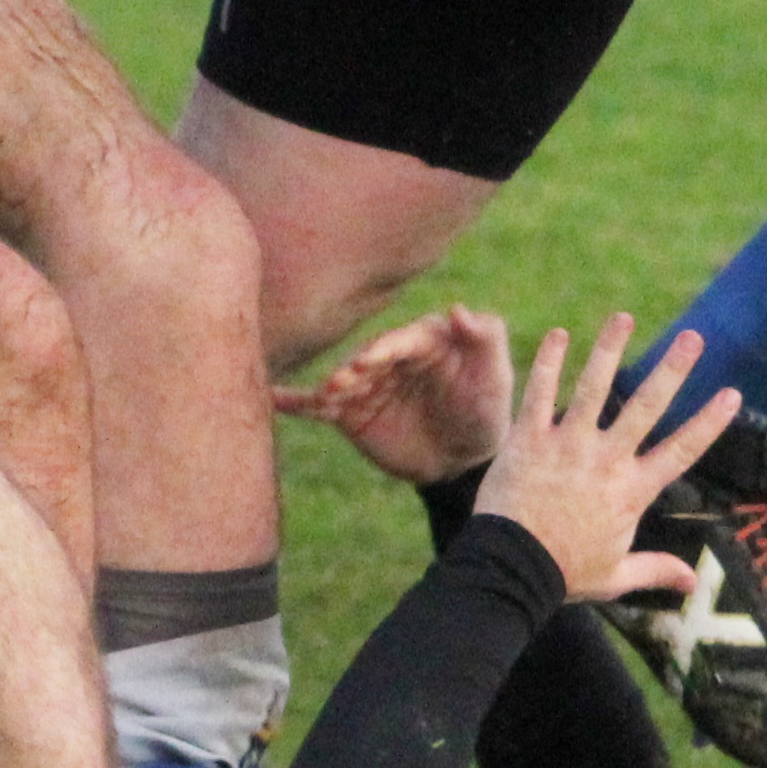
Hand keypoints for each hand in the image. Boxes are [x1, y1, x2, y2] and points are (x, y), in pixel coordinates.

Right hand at [276, 303, 515, 485]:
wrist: (464, 458)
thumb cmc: (486, 408)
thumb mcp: (494, 375)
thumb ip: (485, 338)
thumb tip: (458, 309)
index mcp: (424, 340)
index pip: (403, 340)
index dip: (387, 349)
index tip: (372, 360)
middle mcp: (390, 357)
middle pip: (366, 358)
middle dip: (354, 368)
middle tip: (343, 381)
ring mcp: (366, 384)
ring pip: (342, 381)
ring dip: (330, 387)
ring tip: (326, 397)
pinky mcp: (349, 413)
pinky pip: (319, 405)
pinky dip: (295, 401)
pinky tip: (271, 398)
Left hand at [472, 318, 744, 606]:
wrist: (509, 571)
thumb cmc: (563, 574)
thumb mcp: (615, 576)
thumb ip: (656, 570)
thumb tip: (692, 582)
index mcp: (631, 491)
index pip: (681, 450)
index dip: (709, 422)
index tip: (732, 393)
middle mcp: (605, 461)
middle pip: (646, 407)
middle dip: (672, 369)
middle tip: (692, 337)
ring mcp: (566, 446)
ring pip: (593, 388)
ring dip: (609, 350)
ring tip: (623, 318)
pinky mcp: (529, 440)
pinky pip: (538, 394)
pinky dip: (548, 363)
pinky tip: (560, 335)